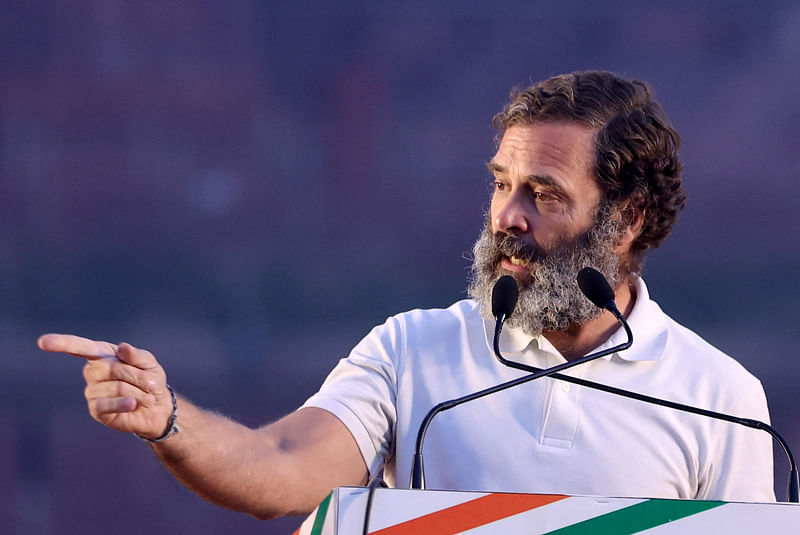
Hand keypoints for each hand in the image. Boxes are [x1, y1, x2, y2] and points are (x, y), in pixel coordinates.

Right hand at [38, 334, 173, 438]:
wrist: (157, 408)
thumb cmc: (149, 380)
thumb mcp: (149, 364)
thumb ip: (136, 355)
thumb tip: (122, 348)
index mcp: (102, 354)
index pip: (80, 347)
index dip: (61, 344)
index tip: (43, 342)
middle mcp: (92, 371)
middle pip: (112, 368)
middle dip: (138, 376)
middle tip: (152, 385)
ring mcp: (92, 391)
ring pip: (116, 387)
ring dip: (139, 392)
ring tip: (147, 397)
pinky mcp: (96, 409)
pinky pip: (107, 404)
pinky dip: (124, 403)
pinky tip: (133, 404)